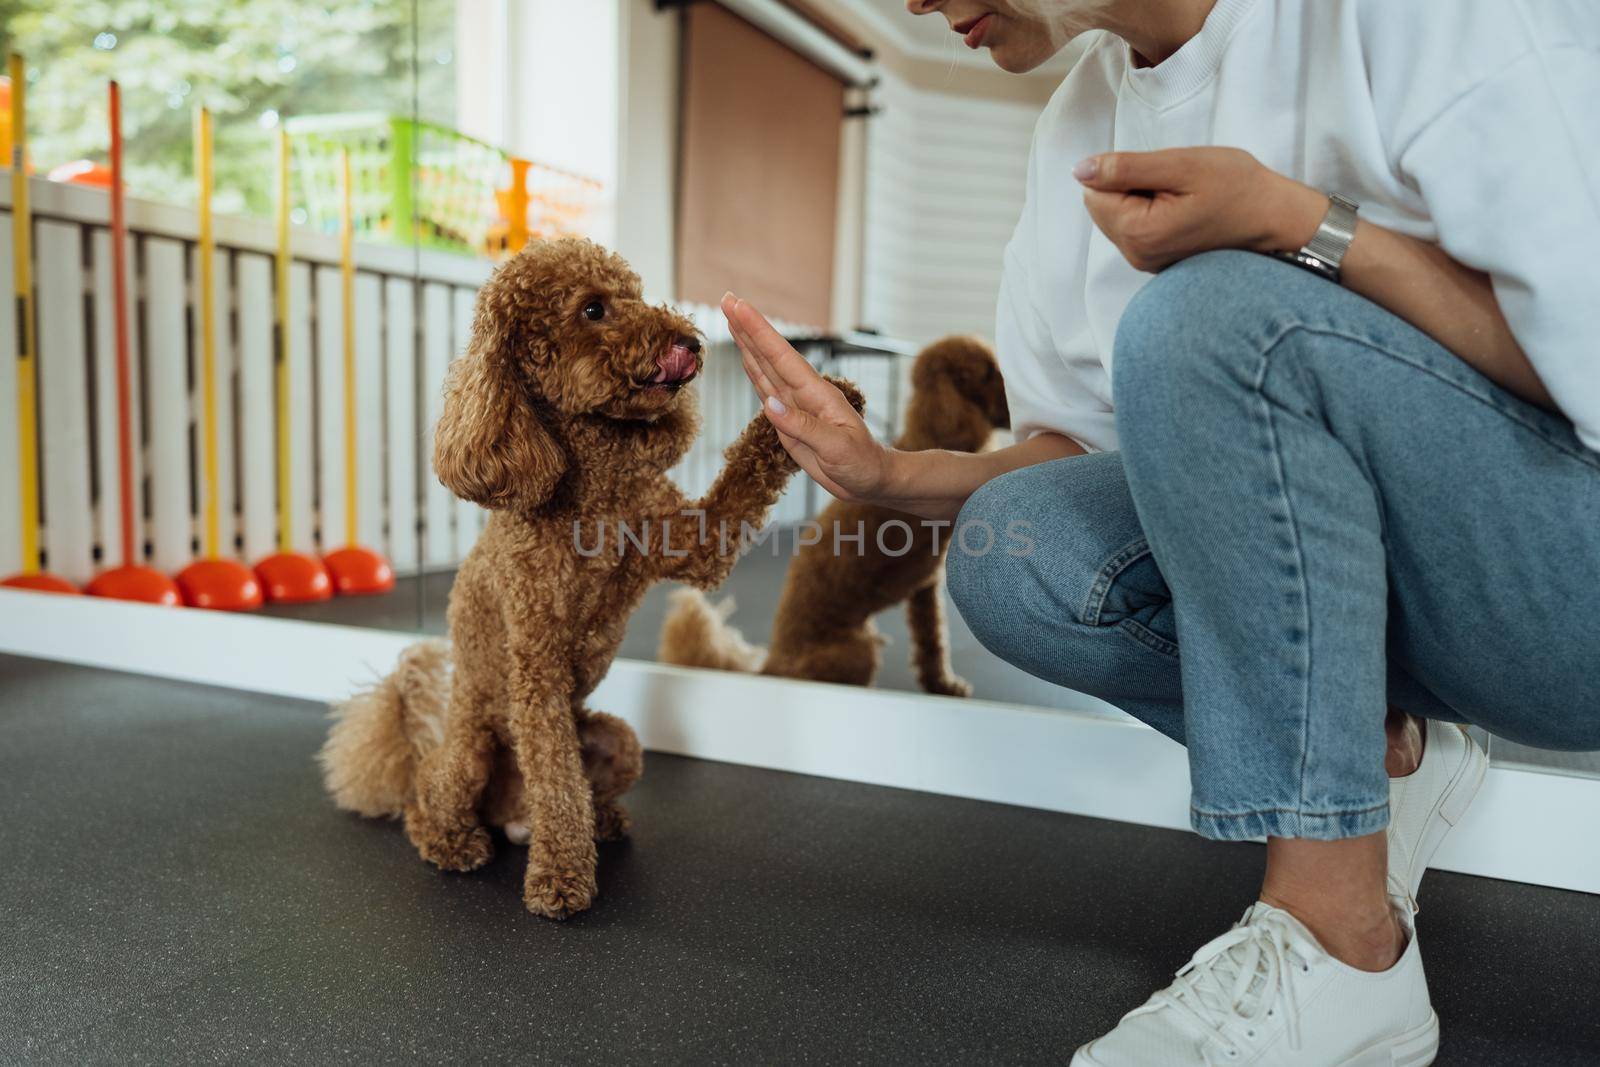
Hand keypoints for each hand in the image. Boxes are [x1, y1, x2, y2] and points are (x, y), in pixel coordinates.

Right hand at [720, 293, 888, 502]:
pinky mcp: (788, 422)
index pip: (782, 357)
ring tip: (731, 320)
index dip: (759, 331)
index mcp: (817, 394)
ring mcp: (795, 406)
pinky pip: (766, 391)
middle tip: (727, 299)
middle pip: (770, 355)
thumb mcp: (837, 448)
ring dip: (747, 344)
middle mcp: (804, 394)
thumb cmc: (862, 463)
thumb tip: (770, 404)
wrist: (870, 479)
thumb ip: (804, 427)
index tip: (739, 307)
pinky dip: (753, 372)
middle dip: (748, 328)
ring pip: (765, 369)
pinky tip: (745, 358)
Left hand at [1075, 148, 1326, 272]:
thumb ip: (1126, 167)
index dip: (1125, 171)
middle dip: (1131, 185)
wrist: (1276, 220)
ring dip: (1143, 197)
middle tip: (1177, 183)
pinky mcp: (1157, 260)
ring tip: (1184, 196)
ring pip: (1120, 214)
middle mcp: (1135, 255)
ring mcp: (1146, 262)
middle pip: (1103, 205)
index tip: (1165, 174)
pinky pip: (1138, 225)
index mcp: (1137, 233)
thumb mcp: (1182, 165)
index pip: (1094, 191)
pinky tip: (1186, 209)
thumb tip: (1080, 170)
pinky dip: (1154, 210)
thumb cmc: (1238, 188)